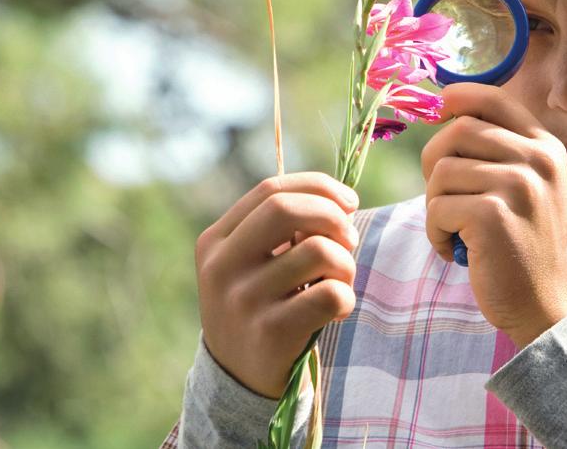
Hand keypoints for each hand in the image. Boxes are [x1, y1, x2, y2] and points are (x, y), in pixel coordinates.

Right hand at [194, 172, 359, 398]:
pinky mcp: (270, 333)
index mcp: (216, 240)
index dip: (320, 187)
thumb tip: (341, 202)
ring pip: (318, 251)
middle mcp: (222, 267)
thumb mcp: (253, 262)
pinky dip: (346, 297)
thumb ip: (283, 228)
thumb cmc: (263, 304)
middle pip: (287, 209)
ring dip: (346, 264)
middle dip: (334, 217)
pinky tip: (338, 310)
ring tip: (340, 282)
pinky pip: (330, 294)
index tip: (350, 202)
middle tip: (349, 241)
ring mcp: (243, 300)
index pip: (272, 189)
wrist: (239, 378)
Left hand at [422, 83, 566, 347]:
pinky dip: (435, 233)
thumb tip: (447, 113)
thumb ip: (501, 153)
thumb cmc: (528, 246)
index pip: (494, 98)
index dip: (459, 97)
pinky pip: (436, 208)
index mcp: (546, 148)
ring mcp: (517, 185)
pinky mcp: (493, 215)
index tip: (440, 109)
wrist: (550, 304)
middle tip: (442, 197)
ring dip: (435, 206)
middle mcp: (537, 160)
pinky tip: (456, 250)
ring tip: (455, 231)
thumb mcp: (530, 189)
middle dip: (434, 161)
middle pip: (458, 131)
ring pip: (441, 172)